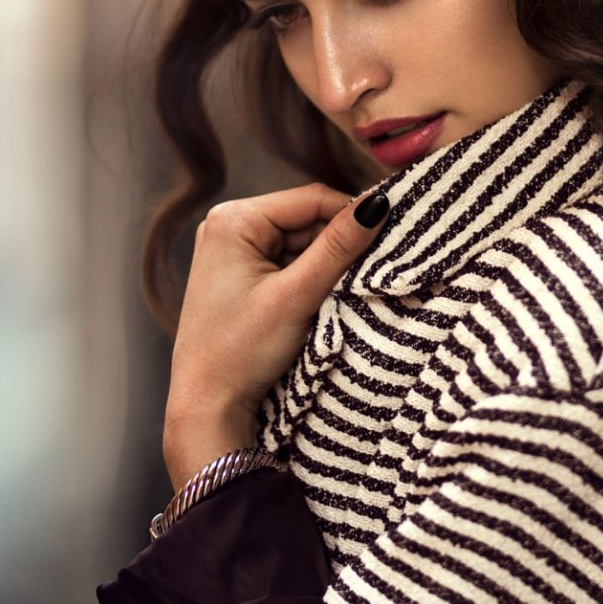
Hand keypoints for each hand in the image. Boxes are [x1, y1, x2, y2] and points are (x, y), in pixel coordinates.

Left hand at [163, 183, 389, 489]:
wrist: (207, 404)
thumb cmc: (241, 350)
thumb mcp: (296, 296)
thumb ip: (338, 247)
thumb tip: (379, 203)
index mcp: (233, 220)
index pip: (311, 199)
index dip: (353, 215)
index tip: (395, 233)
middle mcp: (228, 225)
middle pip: (306, 220)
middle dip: (339, 244)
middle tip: (373, 269)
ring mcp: (232, 251)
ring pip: (301, 243)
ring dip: (328, 263)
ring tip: (348, 290)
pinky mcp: (240, 275)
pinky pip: (289, 263)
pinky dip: (312, 277)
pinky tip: (324, 298)